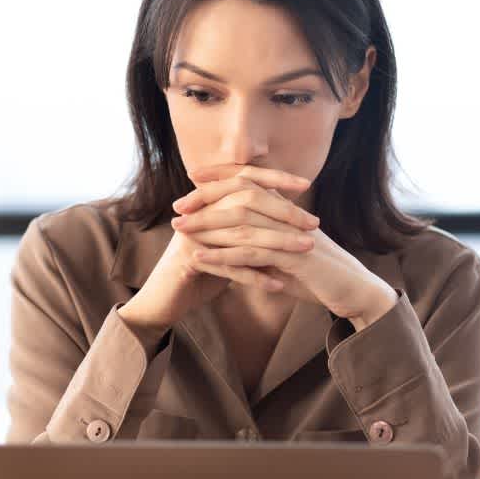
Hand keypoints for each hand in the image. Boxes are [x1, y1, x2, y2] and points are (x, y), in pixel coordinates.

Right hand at [117, 168, 316, 338]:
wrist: (164, 300)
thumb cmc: (203, 269)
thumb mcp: (227, 241)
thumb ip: (247, 224)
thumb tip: (282, 210)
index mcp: (208, 202)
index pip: (243, 179)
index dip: (273, 178)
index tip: (305, 184)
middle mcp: (198, 212)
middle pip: (245, 201)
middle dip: (283, 211)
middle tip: (314, 223)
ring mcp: (192, 234)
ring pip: (240, 233)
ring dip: (277, 242)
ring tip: (306, 249)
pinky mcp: (188, 261)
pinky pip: (227, 266)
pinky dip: (255, 277)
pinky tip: (279, 285)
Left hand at [175, 164, 398, 327]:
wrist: (355, 292)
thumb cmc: (322, 277)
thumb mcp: (288, 257)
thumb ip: (265, 248)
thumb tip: (238, 247)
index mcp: (289, 212)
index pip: (252, 183)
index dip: (222, 178)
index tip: (193, 180)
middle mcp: (290, 216)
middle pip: (241, 195)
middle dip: (206, 200)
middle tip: (177, 208)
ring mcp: (292, 235)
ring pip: (242, 221)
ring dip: (207, 226)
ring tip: (180, 231)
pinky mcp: (295, 258)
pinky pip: (252, 253)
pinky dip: (221, 256)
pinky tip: (199, 259)